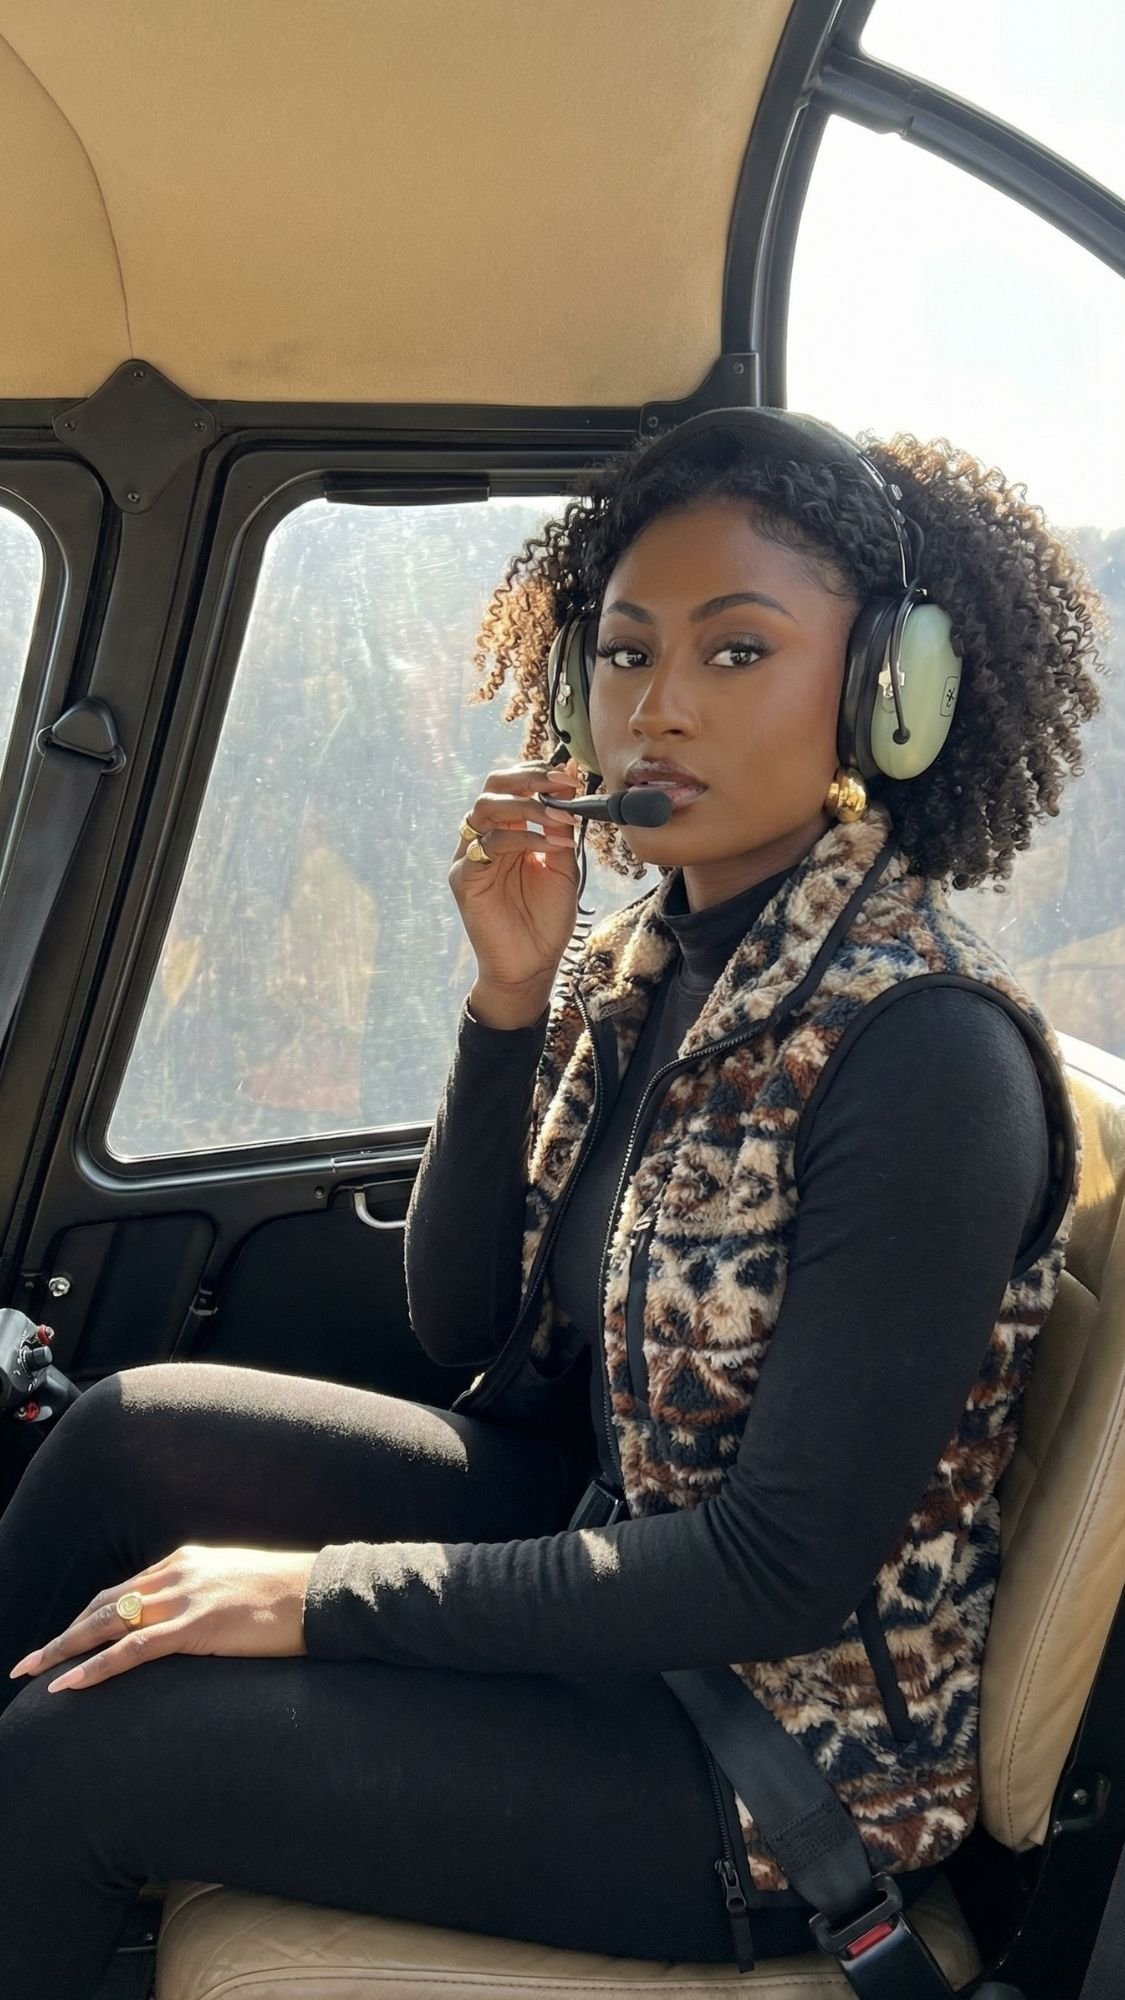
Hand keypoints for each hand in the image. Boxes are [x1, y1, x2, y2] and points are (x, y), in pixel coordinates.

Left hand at [7, 1544, 316, 1691]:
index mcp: (186, 1561)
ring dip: (65, 1650)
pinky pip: (134, 1649)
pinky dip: (97, 1667)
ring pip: (108, 1623)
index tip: (64, 1640)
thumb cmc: (290, 1594)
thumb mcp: (238, 1584)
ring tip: (34, 1673)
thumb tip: (192, 1621)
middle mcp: (178, 1572)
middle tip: (29, 1662)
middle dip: (63, 1634)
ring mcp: (185, 1597)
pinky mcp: (197, 1626)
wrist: (323, 1592)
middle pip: (104, 1605)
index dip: (87, 1618)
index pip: (122, 1590)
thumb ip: (207, 1595)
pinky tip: (71, 1684)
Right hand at [451, 758, 582, 996]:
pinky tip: (551, 845)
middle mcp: (486, 838)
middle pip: (493, 787)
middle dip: (528, 779)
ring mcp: (471, 856)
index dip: (539, 775)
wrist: (532, 964)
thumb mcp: (562, 866)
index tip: (571, 778)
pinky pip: (488, 845)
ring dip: (528, 807)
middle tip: (562, 785)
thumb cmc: (546, 919)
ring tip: (561, 818)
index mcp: (507, 832)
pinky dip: (522, 838)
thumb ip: (560, 827)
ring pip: (486, 808)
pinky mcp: (464, 878)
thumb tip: (568, 783)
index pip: (512, 787)